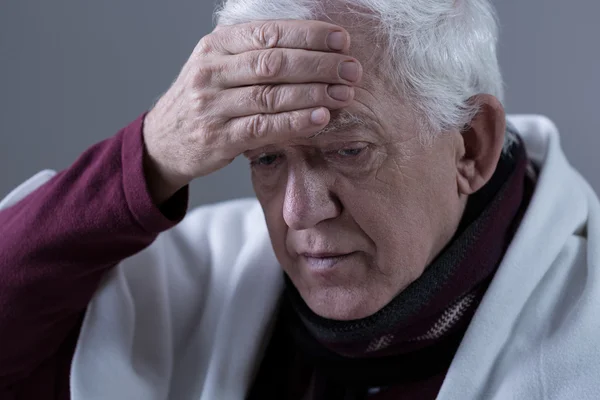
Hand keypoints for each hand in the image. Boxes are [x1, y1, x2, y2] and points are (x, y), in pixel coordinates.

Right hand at [142, 20, 361, 203]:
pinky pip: (263, 127)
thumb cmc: (203, 100)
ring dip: (313, 93)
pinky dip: (294, 122)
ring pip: (270, 95)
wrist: (163, 140)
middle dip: (319, 64)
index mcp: (216, 46)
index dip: (309, 35)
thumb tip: (313, 47)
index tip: (341, 40)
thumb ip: (254, 54)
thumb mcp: (218, 66)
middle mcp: (212, 72)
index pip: (268, 34)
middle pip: (274, 62)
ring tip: (344, 94)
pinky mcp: (218, 137)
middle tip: (351, 70)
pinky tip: (319, 118)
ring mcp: (213, 105)